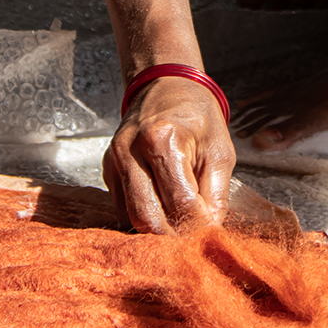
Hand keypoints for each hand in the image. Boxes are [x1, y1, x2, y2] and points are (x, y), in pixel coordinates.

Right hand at [102, 77, 235, 232]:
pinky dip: (144, 214)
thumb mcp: (220, 151)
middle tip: (194, 239)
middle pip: (147, 217)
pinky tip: (162, 206)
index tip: (210, 236)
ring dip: (157, 227)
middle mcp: (131, 150)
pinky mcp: (107, 168)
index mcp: (163, 140)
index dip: (198, 225)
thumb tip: (209, 231)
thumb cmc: (197, 116)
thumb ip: (216, 195)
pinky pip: (122, 207)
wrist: (166, 87)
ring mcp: (115, 160)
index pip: (179, 202)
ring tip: (180, 223)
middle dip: (173, 235)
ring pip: (131, 217)